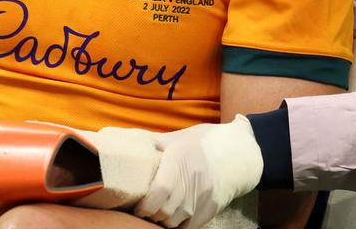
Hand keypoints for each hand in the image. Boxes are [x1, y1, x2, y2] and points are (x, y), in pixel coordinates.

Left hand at [134, 116, 262, 228]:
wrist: (237, 153)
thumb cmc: (202, 144)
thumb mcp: (177, 137)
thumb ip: (151, 142)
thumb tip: (118, 140)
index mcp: (180, 158)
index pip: (159, 191)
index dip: (145, 205)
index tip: (137, 207)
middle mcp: (193, 179)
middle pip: (165, 210)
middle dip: (151, 215)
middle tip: (144, 211)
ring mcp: (204, 195)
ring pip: (175, 221)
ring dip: (163, 222)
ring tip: (157, 214)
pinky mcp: (212, 207)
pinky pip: (189, 226)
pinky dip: (178, 226)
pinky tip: (173, 218)